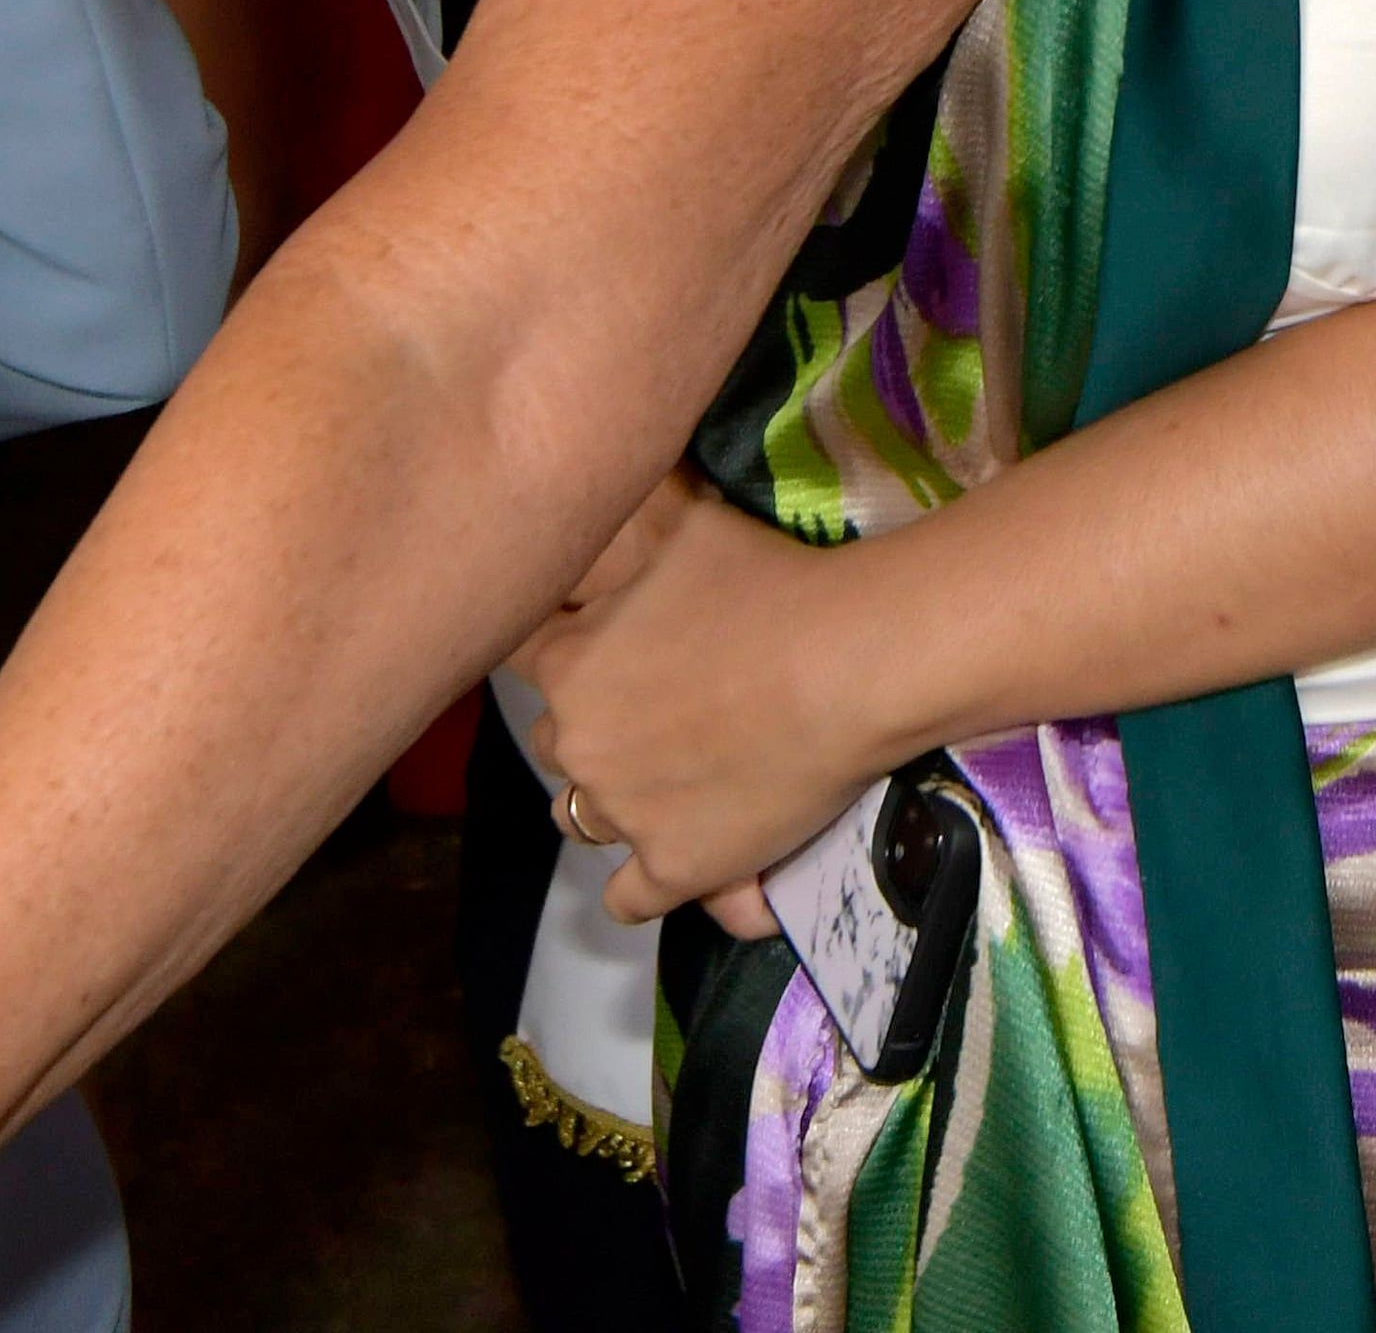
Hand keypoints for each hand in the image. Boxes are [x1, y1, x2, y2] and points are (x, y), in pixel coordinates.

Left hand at [510, 476, 909, 927]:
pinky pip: (626, 899)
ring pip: (580, 818)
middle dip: (595, 727)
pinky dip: (644, 884)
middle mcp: (579, 742)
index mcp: (568, 663)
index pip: (522, 664)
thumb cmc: (771, 580)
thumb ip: (634, 508)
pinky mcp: (673, 869)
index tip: (607, 652)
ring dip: (613, 801)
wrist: (853, 664)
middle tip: (659, 707)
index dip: (563, 656)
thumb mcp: (687, 519)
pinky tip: (676, 862)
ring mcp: (622, 812)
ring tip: (671, 781)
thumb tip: (610, 474)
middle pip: (556, 742)